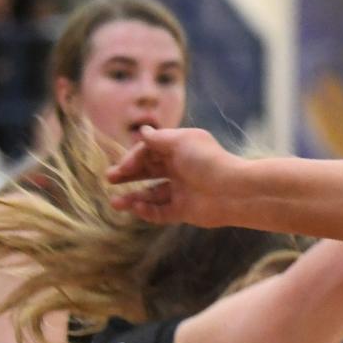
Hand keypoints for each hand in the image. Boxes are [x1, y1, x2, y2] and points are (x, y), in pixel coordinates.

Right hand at [106, 127, 242, 226]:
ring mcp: (182, 190)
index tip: (122, 168)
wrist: (233, 191)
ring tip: (115, 203)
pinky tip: (137, 208)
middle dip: (128, 175)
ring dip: (133, 197)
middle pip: (149, 171)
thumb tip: (142, 132)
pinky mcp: (185, 210)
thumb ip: (158, 139)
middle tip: (109, 179)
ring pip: (152, 194)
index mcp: (180, 150)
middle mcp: (180, 169)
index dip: (134, 158)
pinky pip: (161, 211)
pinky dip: (148, 211)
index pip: (150, 151)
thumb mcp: (181, 142)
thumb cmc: (208, 161)